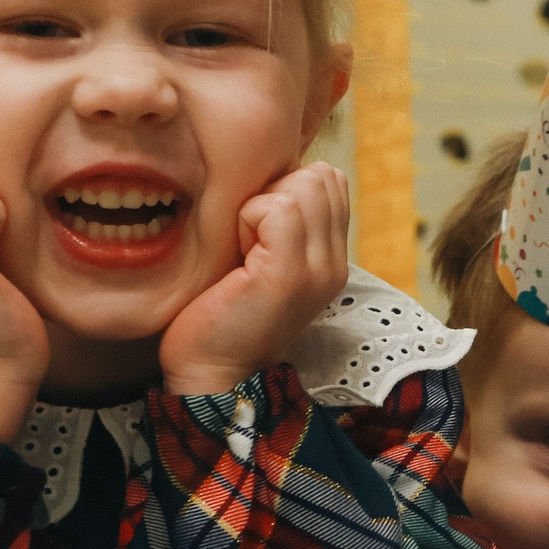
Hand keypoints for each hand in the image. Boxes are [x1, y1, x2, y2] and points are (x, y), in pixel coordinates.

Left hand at [159, 163, 351, 394]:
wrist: (213, 374)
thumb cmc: (221, 313)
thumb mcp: (262, 260)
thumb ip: (278, 223)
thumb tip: (268, 174)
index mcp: (331, 257)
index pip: (331, 179)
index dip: (288, 186)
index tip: (258, 227)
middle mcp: (335, 262)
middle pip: (323, 175)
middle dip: (277, 189)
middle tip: (249, 235)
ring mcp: (319, 268)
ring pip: (305, 185)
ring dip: (261, 203)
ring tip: (244, 246)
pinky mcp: (290, 274)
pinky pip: (279, 208)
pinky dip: (249, 217)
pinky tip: (238, 254)